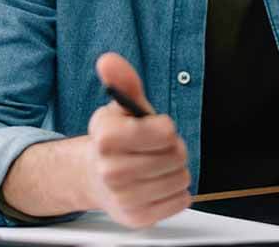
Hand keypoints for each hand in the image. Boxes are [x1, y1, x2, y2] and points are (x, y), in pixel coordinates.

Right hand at [83, 52, 191, 227]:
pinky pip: (181, 200)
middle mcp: (110, 170)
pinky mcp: (138, 217)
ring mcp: (124, 197)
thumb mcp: (121, 108)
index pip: (164, 132)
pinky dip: (176, 191)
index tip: (156, 128)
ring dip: (175, 169)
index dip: (165, 128)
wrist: (96, 178)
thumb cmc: (117, 140)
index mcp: (106, 137)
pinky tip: (157, 184)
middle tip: (156, 148)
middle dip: (173, 148)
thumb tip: (108, 60)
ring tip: (156, 166)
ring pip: (181, 178)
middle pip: (176, 155)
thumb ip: (123, 82)